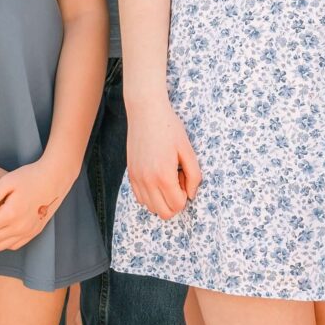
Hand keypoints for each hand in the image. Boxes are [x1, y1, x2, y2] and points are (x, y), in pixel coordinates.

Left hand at [0, 160, 70, 251]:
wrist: (54, 178)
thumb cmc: (28, 176)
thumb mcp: (6, 182)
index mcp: (11, 214)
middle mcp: (20, 227)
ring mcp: (28, 232)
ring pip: (0, 246)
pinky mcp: (35, 232)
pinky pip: (14, 245)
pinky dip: (5, 239)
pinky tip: (6, 224)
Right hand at [125, 104, 202, 220]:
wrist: (146, 112)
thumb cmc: (170, 128)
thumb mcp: (188, 150)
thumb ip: (194, 176)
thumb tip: (191, 194)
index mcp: (163, 175)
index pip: (177, 205)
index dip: (185, 195)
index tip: (184, 176)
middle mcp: (147, 181)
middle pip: (164, 213)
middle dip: (175, 202)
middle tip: (178, 180)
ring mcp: (136, 178)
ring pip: (151, 207)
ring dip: (162, 199)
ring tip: (167, 177)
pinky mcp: (130, 174)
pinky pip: (140, 198)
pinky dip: (151, 195)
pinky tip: (157, 177)